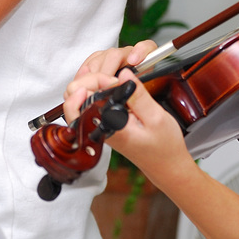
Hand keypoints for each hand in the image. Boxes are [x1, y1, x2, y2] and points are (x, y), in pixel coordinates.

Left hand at [64, 67, 194, 185]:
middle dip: (89, 79)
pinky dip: (95, 90)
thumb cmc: (163, 146)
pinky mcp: (104, 124)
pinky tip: (110, 85)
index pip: (78, 100)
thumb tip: (123, 73)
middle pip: (72, 97)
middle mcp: (98, 128)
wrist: (166, 165)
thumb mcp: (156, 117)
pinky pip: (89, 104)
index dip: (94, 82)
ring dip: (91, 83)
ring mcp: (99, 126)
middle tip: (112, 77)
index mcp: (106, 127)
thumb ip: (138, 95)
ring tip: (112, 79)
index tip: (115, 79)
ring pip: (78, 99)